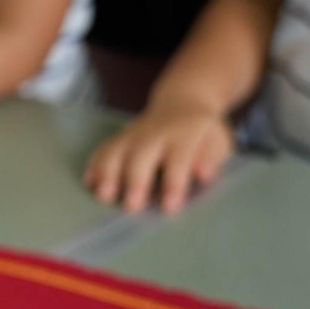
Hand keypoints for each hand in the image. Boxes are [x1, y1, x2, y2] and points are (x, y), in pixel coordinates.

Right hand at [84, 101, 235, 215]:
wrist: (182, 100)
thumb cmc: (204, 131)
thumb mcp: (219, 141)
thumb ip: (212, 157)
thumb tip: (203, 173)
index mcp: (185, 134)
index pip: (179, 159)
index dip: (174, 184)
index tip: (169, 207)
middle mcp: (156, 132)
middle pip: (142, 155)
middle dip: (134, 180)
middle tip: (131, 206)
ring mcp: (134, 132)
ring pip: (117, 150)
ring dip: (107, 173)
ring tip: (103, 195)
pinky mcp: (120, 136)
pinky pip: (104, 148)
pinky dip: (95, 165)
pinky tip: (90, 182)